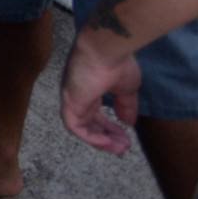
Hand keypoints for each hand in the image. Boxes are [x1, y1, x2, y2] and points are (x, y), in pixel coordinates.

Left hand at [61, 36, 142, 154]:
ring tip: (120, 148)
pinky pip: (75, 127)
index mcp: (89, 90)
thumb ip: (125, 106)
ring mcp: (72, 99)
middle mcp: (78, 96)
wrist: (106, 50)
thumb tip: (128, 123)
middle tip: (124, 148)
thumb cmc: (117, 64)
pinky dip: (90, 137)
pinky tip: (107, 142)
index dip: (109, 129)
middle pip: (89, 124)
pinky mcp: (69, 102)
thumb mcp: (127, 89)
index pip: (95, 115)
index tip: (125, 139)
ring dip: (101, 141)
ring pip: (82, 128)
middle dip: (107, 138)